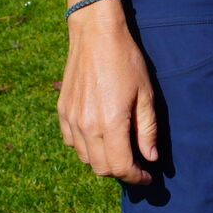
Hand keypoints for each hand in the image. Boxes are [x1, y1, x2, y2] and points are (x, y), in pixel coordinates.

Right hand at [57, 1, 159, 184]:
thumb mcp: (145, 95)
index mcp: (110, 124)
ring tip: (119, 149)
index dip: (136, 177)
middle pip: (102, 168)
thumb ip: (148, 130)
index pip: (121, 167)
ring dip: (103, 160)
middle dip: (121, 171)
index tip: (147, 176)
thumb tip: (150, 157)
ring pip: (85, 158)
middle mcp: (87, 127)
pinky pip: (72, 142)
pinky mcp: (62, 112)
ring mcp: (71, 120)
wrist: (95, 35)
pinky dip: (86, 147)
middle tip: (136, 164)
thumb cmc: (126, 61)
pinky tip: (99, 135)